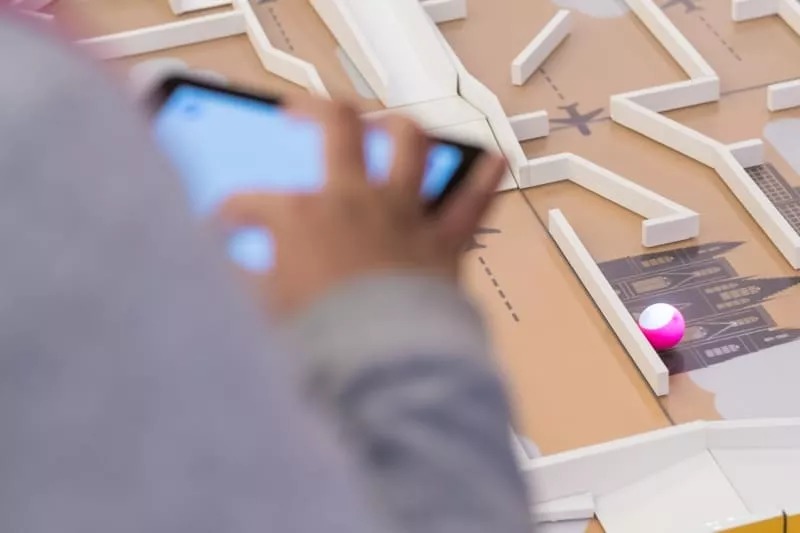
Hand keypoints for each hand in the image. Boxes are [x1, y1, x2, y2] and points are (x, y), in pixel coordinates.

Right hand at [217, 95, 505, 316]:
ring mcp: (402, 212)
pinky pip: (473, 200)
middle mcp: (355, 199)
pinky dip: (485, 177)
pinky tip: (495, 159)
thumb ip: (248, 283)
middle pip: (337, 126)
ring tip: (387, 123)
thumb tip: (233, 273)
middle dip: (313, 109)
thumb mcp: (268, 312)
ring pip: (409, 143)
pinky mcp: (442, 239)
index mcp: (304, 215)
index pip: (253, 203)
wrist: (383, 366)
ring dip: (398, 126)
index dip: (231, 212)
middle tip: (299, 112)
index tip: (227, 225)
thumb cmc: (327, 341)